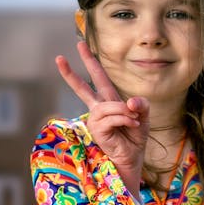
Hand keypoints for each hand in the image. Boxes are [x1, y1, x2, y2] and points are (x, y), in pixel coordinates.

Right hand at [56, 41, 149, 195]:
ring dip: (123, 111)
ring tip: (134, 121)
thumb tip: (129, 101)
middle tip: (59, 57)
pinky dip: (124, 119)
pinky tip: (132, 125)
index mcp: (109, 102)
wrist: (132, 159)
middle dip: (71, 73)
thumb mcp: (144, 117)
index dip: (90, 62)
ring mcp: (96, 120)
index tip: (79, 45)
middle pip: (83, 89)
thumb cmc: (135, 138)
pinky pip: (110, 118)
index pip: (99, 79)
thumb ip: (141, 105)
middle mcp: (99, 110)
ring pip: (107, 106)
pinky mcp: (97, 131)